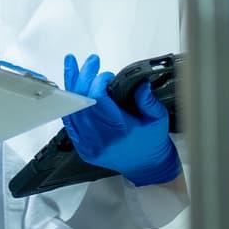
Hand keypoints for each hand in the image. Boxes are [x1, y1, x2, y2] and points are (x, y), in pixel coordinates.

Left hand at [61, 53, 179, 186]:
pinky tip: (70, 89)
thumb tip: (139, 83)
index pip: (99, 101)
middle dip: (84, 77)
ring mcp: (88, 145)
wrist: (146, 166)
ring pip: (72, 110)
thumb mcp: (158, 119)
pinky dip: (69, 104)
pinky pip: (70, 122)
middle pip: (83, 102)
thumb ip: (148, 100)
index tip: (107, 75)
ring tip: (73, 67)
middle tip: (90, 62)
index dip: (98, 83)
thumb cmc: (152, 142)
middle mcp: (101, 139)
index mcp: (120, 131)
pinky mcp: (82, 148)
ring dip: (72, 86)